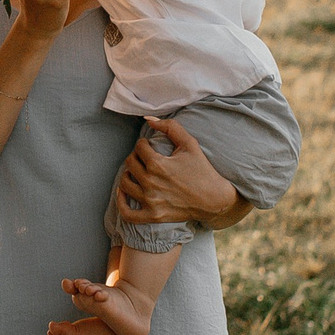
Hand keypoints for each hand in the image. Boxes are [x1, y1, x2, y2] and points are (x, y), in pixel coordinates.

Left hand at [115, 116, 240, 224]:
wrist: (214, 199)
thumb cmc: (202, 170)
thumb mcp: (190, 144)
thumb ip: (170, 127)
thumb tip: (148, 119)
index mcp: (158, 164)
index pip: (139, 147)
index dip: (144, 144)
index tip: (149, 147)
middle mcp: (151, 183)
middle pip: (130, 163)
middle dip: (136, 157)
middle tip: (144, 158)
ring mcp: (150, 201)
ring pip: (124, 184)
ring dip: (127, 175)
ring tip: (135, 172)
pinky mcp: (153, 216)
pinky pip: (128, 213)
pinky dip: (121, 203)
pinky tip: (123, 192)